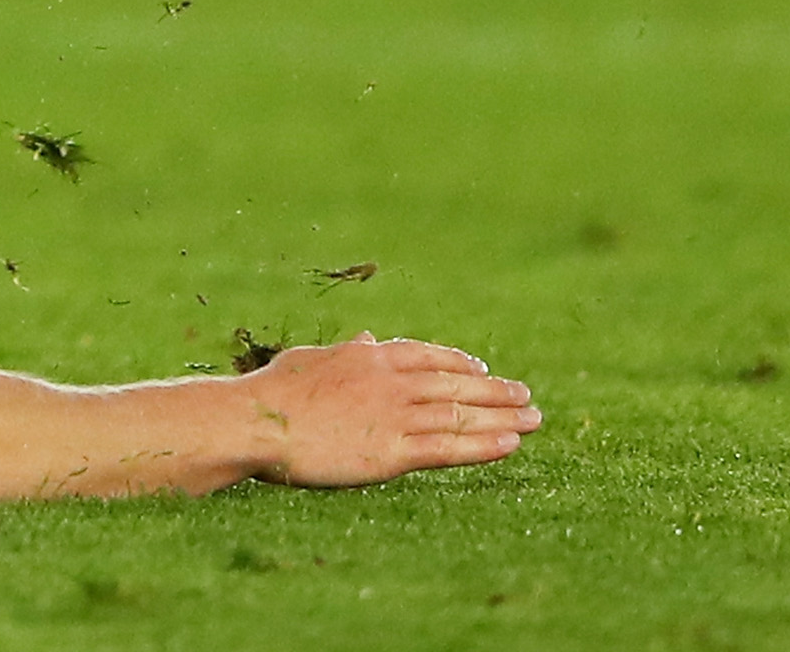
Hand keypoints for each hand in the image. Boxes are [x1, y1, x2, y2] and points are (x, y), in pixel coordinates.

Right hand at [234, 335, 541, 487]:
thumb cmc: (272, 392)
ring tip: (534, 419)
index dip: (459, 363)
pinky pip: (450, 447)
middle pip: (455, 384)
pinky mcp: (394, 452)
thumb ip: (345, 351)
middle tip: (527, 396)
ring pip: (461, 414)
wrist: (256, 422)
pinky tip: (510, 443)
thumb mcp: (311, 360)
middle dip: (495, 390)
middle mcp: (390, 381)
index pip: (427, 356)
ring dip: (502, 416)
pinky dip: (484, 444)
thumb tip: (369, 338)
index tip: (484, 370)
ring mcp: (394, 415)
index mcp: (368, 356)